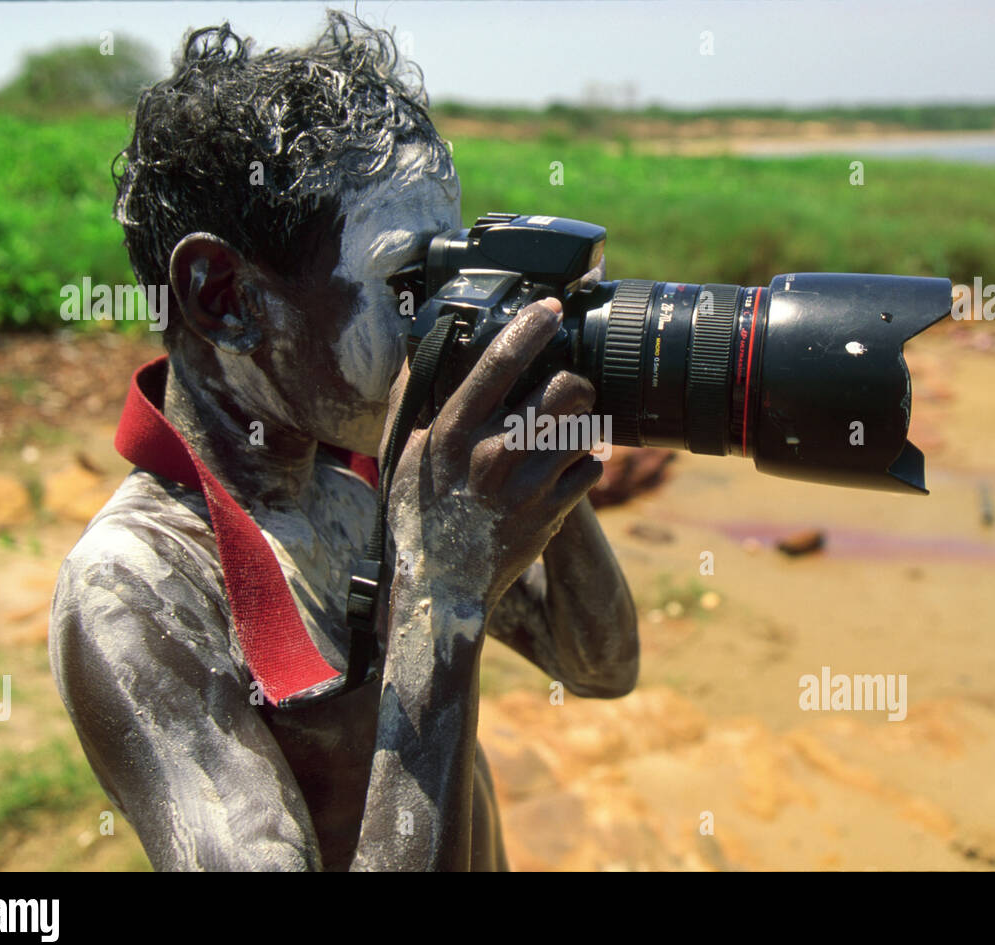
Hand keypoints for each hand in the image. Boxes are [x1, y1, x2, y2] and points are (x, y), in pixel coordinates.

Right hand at [381, 298, 602, 615]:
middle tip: (568, 387)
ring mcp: (526, 486)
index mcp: (452, 431)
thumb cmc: (418, 513)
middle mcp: (492, 454)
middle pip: (564, 389)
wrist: (439, 586)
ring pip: (585, 426)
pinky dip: (588, 460)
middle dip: (574, 380)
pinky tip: (572, 461)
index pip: (498, 362)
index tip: (550, 308)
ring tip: (571, 424)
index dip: (531, 326)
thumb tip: (423, 348)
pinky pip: (592, 468)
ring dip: (584, 420)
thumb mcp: (402, 450)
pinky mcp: (552, 513)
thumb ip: (413, 396)